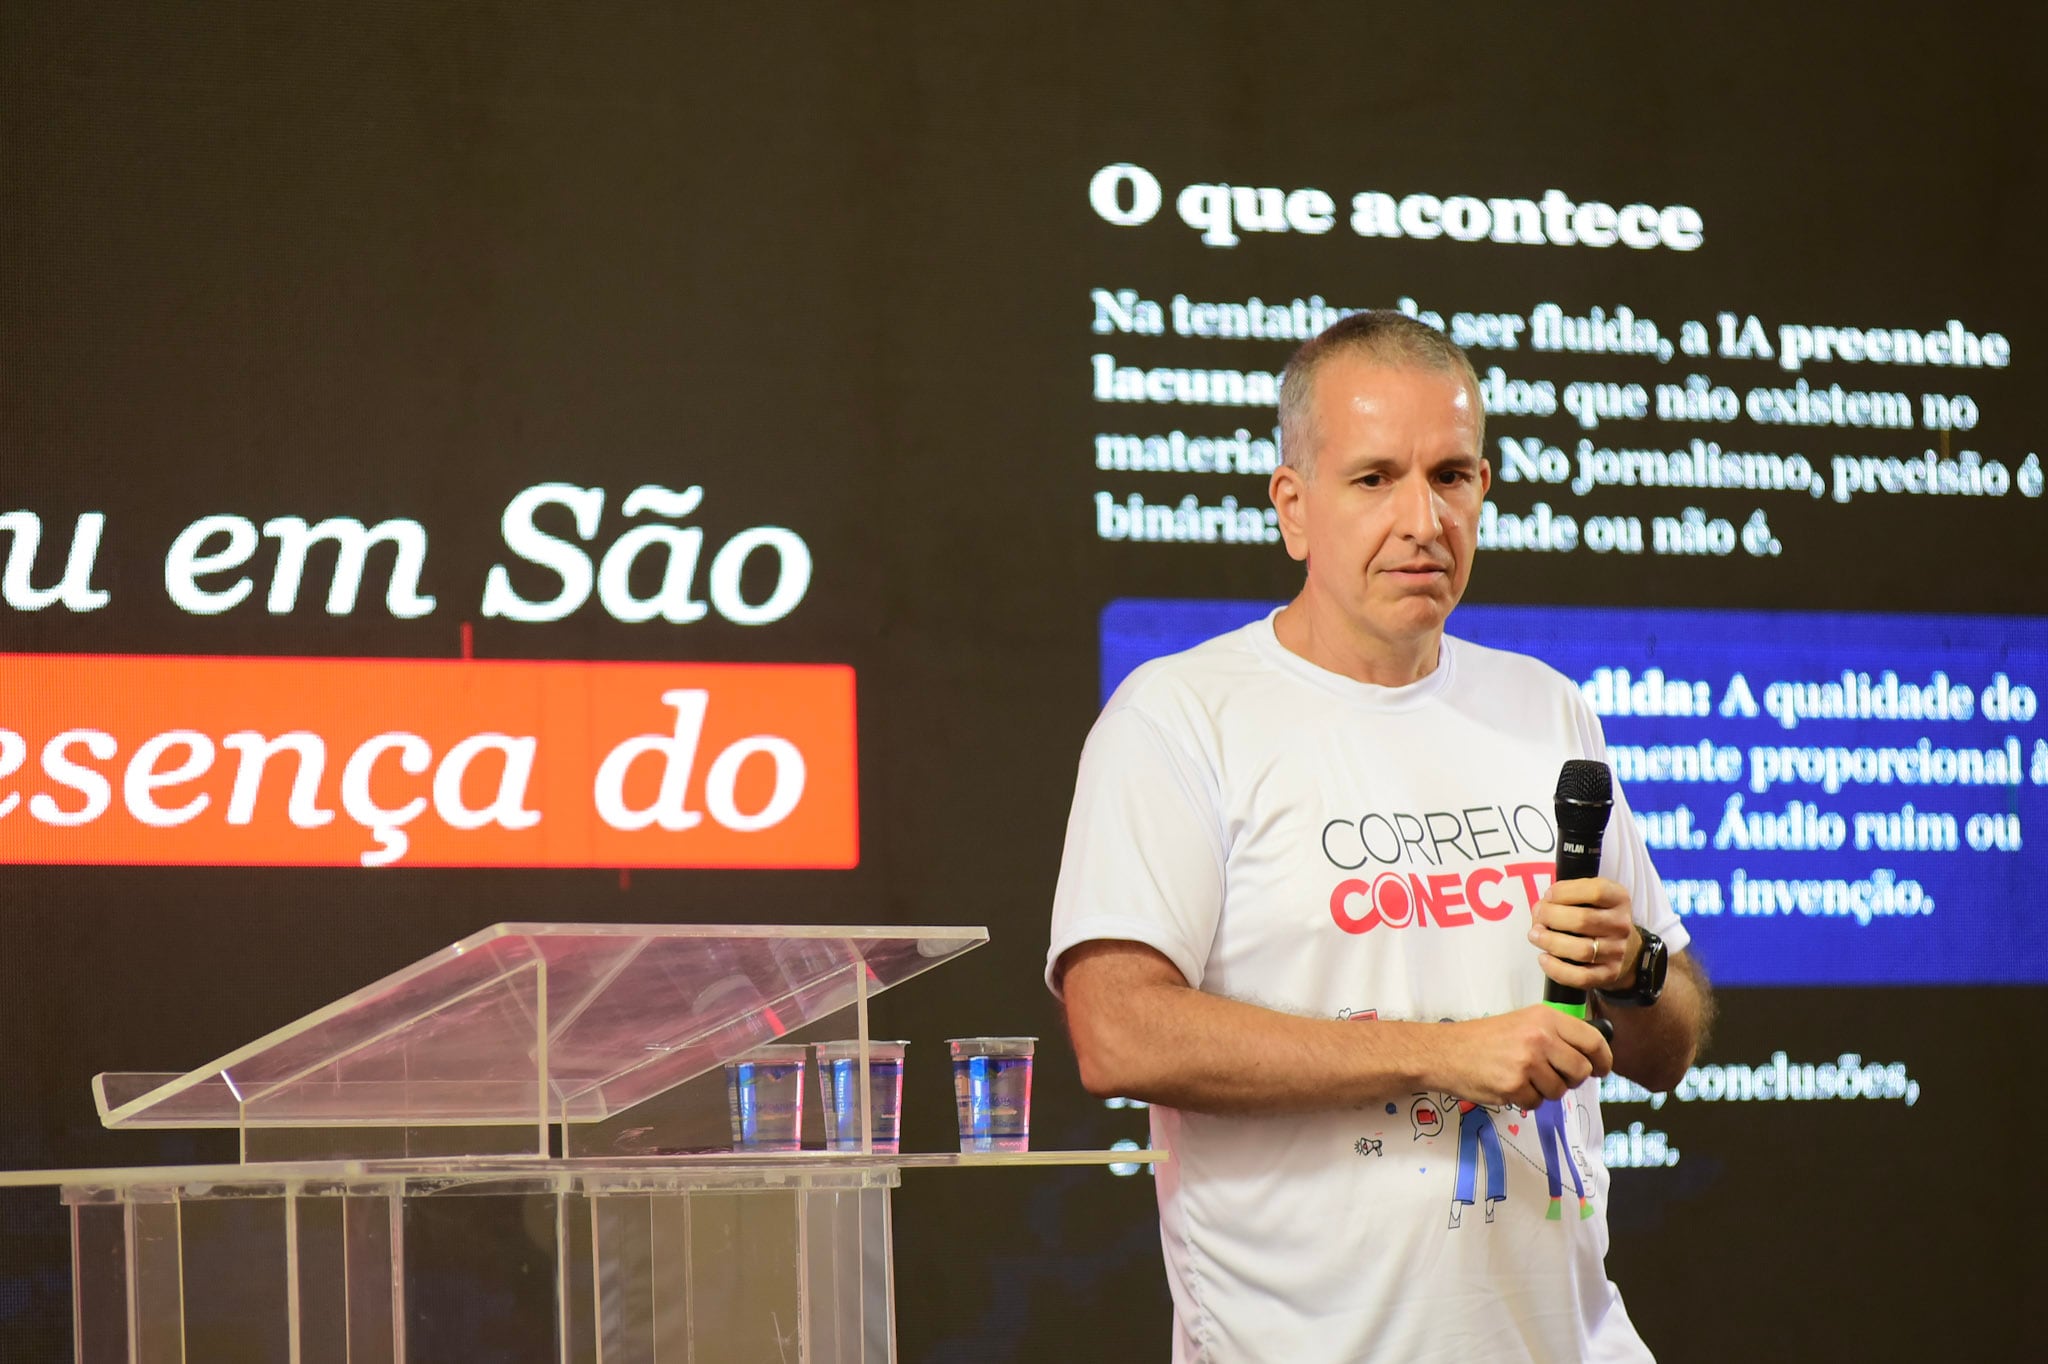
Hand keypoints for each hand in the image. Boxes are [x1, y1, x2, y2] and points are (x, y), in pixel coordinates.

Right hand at [1441, 1005, 1612, 1107]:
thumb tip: (1590, 1057)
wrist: (1446, 1052)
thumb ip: (1555, 1035)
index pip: (1592, 1040)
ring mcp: (1528, 1062)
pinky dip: (1526, 1100)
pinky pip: (1537, 1103)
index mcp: (1545, 1017)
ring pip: (1560, 1091)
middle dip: (1571, 1079)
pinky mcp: (1515, 1085)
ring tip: (1523, 1078)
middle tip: (1554, 1076)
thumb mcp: (1523, 1022)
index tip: (1602, 1069)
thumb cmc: (1483, 1039)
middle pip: (1580, 1070)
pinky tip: (1509, 1085)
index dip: (1603, 1059)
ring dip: (1546, 1091)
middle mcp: (1540, 1037)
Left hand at [1530, 876, 1639, 994]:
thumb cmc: (1595, 916)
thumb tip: (1540, 910)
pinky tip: (1544, 959)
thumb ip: (1564, 897)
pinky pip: (1581, 977)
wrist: (1624, 948)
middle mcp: (1620, 925)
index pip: (1596, 891)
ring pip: (1581, 950)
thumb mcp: (1589, 897)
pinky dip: (1558, 969)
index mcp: (1618, 899)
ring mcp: (1616, 951)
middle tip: (1538, 916)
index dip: (1566, 892)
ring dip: (1551, 942)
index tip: (1548, 895)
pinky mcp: (1609, 974)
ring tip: (1535, 935)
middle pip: (1584, 920)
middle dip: (1552, 916)